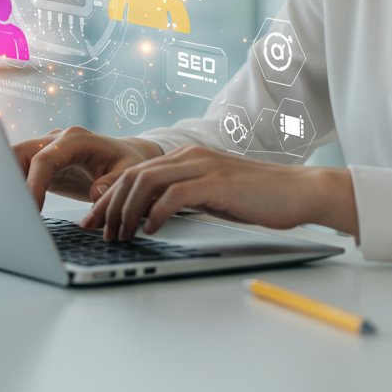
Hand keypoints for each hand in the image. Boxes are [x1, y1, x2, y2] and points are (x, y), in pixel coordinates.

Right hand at [12, 127, 163, 210]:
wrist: (128, 155)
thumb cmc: (128, 162)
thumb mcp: (129, 172)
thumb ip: (114, 183)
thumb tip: (96, 193)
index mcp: (77, 139)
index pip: (45, 158)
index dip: (34, 184)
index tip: (32, 210)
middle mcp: (57, 139)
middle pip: (20, 153)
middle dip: (8, 179)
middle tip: (8, 211)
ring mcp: (48, 148)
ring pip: (14, 159)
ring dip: (6, 181)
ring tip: (4, 210)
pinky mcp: (43, 162)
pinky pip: (20, 169)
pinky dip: (13, 186)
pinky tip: (11, 206)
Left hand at [79, 144, 358, 241]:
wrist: (297, 191)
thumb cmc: (258, 197)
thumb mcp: (212, 194)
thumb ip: (184, 196)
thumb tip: (150, 214)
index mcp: (188, 156)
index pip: (136, 172)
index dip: (110, 196)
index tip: (94, 220)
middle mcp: (191, 155)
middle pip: (133, 175)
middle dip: (109, 205)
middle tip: (99, 232)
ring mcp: (203, 166)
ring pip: (147, 182)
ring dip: (127, 211)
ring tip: (121, 236)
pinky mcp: (216, 182)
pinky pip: (175, 194)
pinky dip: (156, 212)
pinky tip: (149, 230)